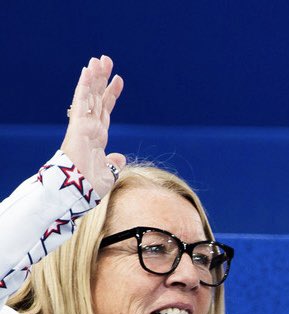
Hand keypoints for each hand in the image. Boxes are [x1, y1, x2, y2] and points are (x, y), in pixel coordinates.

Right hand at [61, 55, 124, 199]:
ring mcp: (83, 124)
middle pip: (97, 97)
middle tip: (107, 59)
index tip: (119, 80)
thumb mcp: (109, 174)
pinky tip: (88, 70)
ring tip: (99, 58)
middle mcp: (90, 127)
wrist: (79, 190)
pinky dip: (85, 85)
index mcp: (98, 137)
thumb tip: (119, 157)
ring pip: (89, 95)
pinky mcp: (78, 124)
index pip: (105, 110)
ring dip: (94, 76)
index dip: (111, 95)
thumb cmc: (90, 186)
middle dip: (102, 79)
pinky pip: (82, 100)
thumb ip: (113, 164)